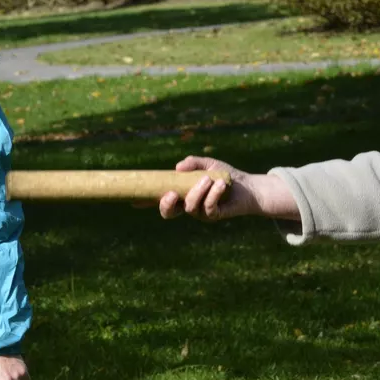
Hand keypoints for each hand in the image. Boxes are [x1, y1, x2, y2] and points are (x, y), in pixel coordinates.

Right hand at [159, 156, 299, 221]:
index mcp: (181, 193)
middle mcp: (187, 206)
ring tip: (209, 178)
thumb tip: (178, 167)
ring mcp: (199, 213)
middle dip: (165, 204)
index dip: (145, 201)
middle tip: (171, 193)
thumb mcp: (207, 164)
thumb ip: (192, 163)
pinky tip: (220, 183)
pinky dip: (213, 194)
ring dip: (197, 191)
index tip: (133, 201)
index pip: (160, 198)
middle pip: (168, 213)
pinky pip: (208, 207)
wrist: (247, 186)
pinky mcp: (213, 216)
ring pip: (189, 207)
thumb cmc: (224, 175)